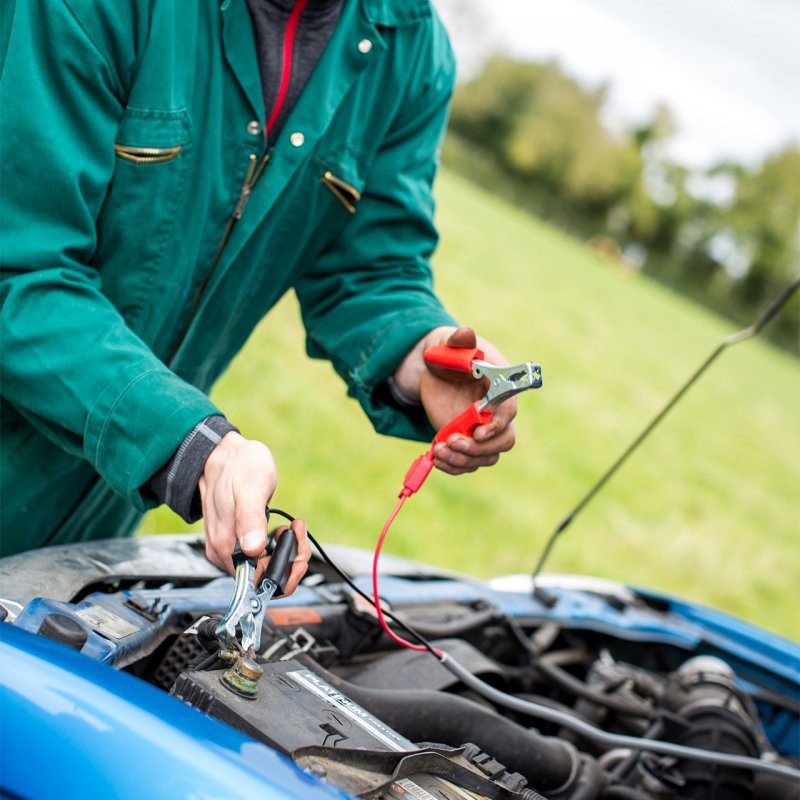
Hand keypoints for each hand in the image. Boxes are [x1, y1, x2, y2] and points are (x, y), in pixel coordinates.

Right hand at [198, 432, 309, 592]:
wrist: (225, 454)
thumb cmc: (237, 467)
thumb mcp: (250, 489)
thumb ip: (250, 520)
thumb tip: (254, 549)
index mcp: (226, 547)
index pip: (259, 584)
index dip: (284, 573)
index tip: (297, 550)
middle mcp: (225, 553)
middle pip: (265, 578)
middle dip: (290, 559)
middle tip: (297, 532)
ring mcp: (231, 548)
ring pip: (267, 567)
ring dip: (287, 550)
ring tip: (292, 527)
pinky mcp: (239, 541)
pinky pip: (263, 556)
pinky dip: (279, 545)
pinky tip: (284, 528)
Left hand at [394, 326, 516, 473]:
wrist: (435, 370)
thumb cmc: (448, 353)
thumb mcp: (449, 345)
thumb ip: (459, 342)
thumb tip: (465, 333)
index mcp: (500, 387)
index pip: (509, 411)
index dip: (497, 424)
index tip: (478, 431)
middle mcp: (497, 413)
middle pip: (504, 441)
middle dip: (479, 447)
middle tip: (453, 441)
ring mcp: (483, 431)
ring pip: (486, 456)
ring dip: (463, 459)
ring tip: (439, 451)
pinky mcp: (467, 442)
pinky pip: (468, 463)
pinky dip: (454, 466)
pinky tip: (437, 458)